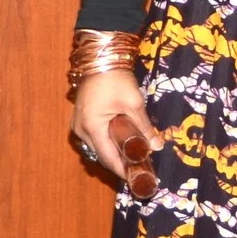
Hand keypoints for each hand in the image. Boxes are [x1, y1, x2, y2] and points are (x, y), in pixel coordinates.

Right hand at [70, 71, 156, 185]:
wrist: (101, 59)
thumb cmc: (115, 80)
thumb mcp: (134, 104)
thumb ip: (144, 127)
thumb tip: (158, 146)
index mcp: (92, 128)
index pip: (108, 159)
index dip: (123, 171)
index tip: (138, 178)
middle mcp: (81, 130)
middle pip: (101, 155)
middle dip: (120, 163)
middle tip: (140, 167)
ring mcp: (78, 124)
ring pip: (97, 147)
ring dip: (113, 152)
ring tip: (133, 155)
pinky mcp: (81, 118)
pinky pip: (94, 137)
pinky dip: (107, 142)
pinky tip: (121, 141)